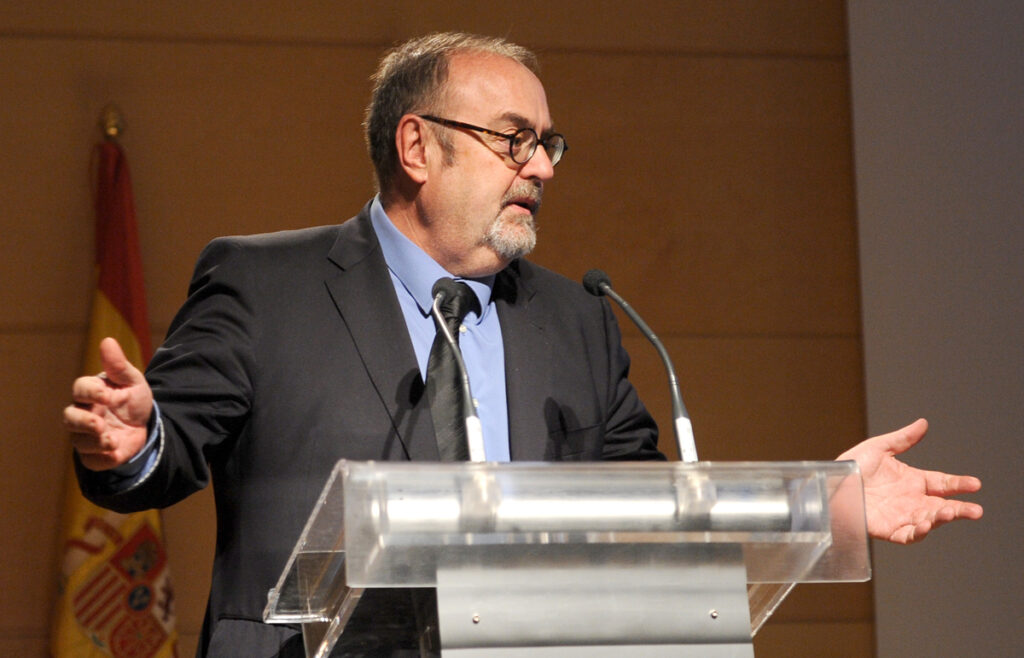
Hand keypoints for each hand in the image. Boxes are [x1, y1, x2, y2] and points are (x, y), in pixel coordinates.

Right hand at [63, 337, 152, 470]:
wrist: (145, 426)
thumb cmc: (133, 400)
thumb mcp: (132, 381)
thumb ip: (118, 365)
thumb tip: (107, 341)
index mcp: (91, 393)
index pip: (80, 389)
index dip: (90, 392)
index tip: (107, 394)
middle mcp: (83, 414)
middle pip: (70, 418)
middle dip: (82, 422)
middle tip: (99, 425)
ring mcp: (86, 435)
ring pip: (79, 440)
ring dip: (94, 442)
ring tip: (112, 440)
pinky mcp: (94, 454)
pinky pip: (91, 460)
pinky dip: (102, 459)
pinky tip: (115, 453)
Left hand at [838, 419, 982, 543]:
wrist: (829, 485)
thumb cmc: (851, 467)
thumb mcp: (879, 448)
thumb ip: (903, 439)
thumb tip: (923, 423)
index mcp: (913, 481)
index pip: (943, 483)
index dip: (959, 484)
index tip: (975, 484)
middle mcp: (911, 500)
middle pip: (942, 506)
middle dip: (960, 509)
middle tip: (976, 511)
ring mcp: (902, 515)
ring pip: (930, 520)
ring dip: (941, 519)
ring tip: (950, 513)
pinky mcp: (889, 529)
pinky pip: (908, 535)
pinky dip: (918, 532)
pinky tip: (925, 524)